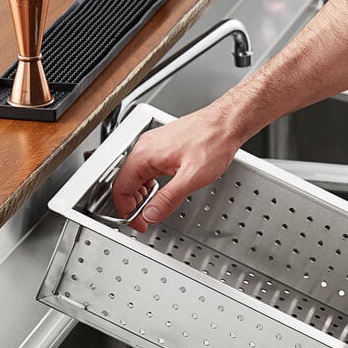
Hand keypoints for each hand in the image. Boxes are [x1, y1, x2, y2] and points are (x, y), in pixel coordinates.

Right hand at [112, 105, 241, 231]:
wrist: (226, 124)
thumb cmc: (213, 142)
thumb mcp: (191, 178)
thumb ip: (168, 199)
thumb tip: (150, 215)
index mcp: (145, 154)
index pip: (121, 188)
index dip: (126, 211)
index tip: (138, 223)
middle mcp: (145, 147)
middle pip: (125, 182)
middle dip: (133, 205)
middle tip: (145, 220)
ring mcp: (153, 145)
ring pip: (136, 176)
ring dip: (141, 195)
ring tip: (153, 210)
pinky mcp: (163, 147)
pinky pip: (147, 169)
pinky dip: (149, 184)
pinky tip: (159, 192)